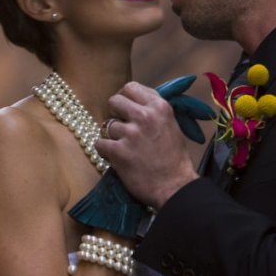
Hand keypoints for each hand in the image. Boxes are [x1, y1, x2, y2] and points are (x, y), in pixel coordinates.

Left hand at [95, 81, 198, 209]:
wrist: (175, 188)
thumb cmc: (174, 159)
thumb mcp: (171, 125)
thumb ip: (153, 111)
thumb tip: (133, 102)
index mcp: (160, 107)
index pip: (131, 88)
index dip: (124, 98)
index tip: (124, 108)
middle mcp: (145, 116)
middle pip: (114, 101)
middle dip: (114, 113)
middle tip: (120, 126)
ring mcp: (131, 134)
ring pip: (107, 126)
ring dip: (113, 137)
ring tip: (125, 148)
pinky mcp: (119, 152)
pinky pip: (99, 143)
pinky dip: (105, 151)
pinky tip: (117, 158)